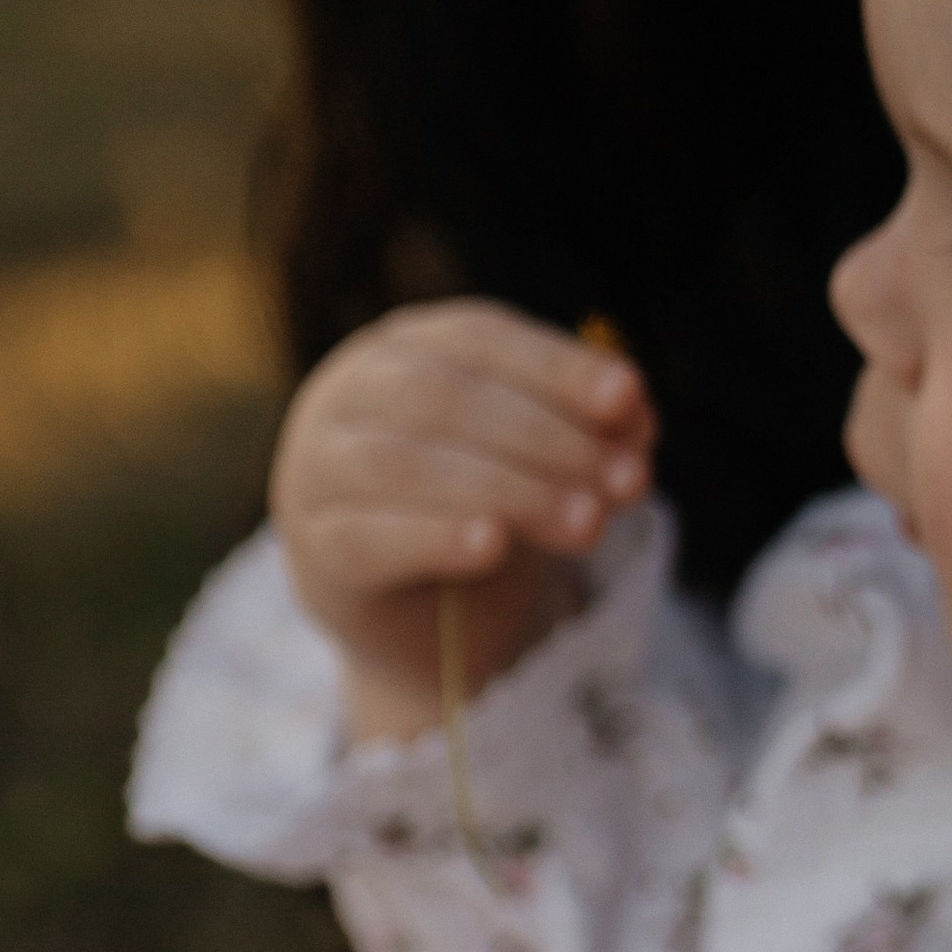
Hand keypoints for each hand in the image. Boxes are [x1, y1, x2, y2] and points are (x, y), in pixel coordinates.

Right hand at [269, 300, 655, 734]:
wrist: (429, 614)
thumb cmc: (491, 503)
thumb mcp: (549, 459)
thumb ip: (590, 431)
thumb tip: (636, 418)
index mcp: (409, 347)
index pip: (481, 338)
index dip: (557, 366)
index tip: (629, 399)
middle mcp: (352, 391)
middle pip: (448, 398)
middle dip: (549, 438)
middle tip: (627, 481)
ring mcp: (318, 467)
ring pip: (408, 465)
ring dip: (511, 491)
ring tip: (588, 523)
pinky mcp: (315, 547)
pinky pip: (367, 538)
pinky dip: (434, 537)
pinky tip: (492, 546)